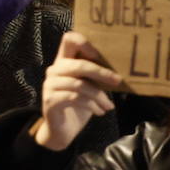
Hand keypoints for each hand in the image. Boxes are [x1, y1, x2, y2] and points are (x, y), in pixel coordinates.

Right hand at [33, 32, 119, 151]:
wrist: (63, 130)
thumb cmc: (79, 105)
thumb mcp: (89, 86)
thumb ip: (95, 75)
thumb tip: (119, 69)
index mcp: (64, 61)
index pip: (69, 39)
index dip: (85, 42)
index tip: (101, 55)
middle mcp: (54, 69)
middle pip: (79, 64)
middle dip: (101, 73)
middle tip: (117, 81)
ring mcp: (50, 84)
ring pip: (80, 84)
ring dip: (99, 96)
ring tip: (109, 106)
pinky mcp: (50, 100)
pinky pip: (75, 98)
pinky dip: (91, 105)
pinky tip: (99, 111)